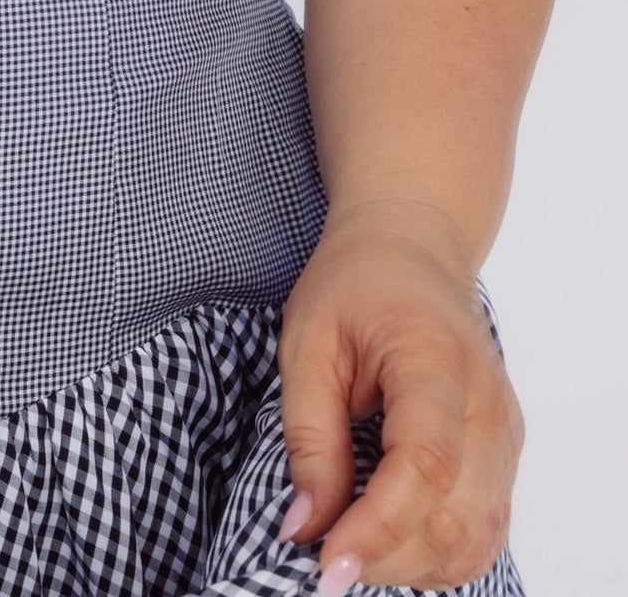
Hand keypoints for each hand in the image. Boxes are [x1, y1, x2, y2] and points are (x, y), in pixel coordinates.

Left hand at [273, 196, 524, 593]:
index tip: (324, 562)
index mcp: (437, 363)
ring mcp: (507, 434)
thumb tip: (303, 527)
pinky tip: (388, 537)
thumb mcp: (307, 343)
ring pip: (472, 541)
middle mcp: (489, 406)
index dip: (376, 527)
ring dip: (408, 563)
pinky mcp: (505, 455)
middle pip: (452, 521)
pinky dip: (436, 553)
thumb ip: (308, 437)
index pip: (424, 466)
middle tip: (317, 551)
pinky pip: (483, 531)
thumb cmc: (355, 283)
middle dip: (382, 556)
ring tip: (348, 541)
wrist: (412, 246)